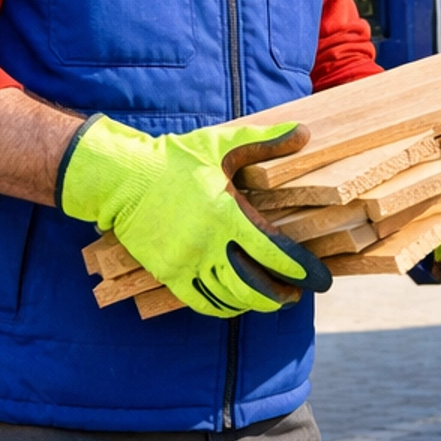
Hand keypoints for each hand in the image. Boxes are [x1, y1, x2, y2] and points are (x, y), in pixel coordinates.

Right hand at [59, 115, 331, 317]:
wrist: (121, 179)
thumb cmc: (174, 160)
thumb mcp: (221, 144)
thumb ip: (265, 142)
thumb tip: (304, 132)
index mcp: (226, 214)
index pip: (274, 253)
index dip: (301, 271)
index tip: (320, 280)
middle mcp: (207, 244)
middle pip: (254, 285)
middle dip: (281, 295)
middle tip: (297, 295)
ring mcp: (186, 263)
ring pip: (230, 298)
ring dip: (256, 304)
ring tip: (273, 300)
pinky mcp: (168, 274)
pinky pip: (202, 302)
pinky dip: (225, 308)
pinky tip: (239, 303)